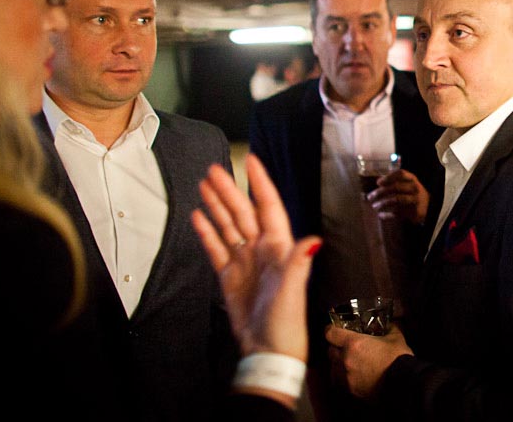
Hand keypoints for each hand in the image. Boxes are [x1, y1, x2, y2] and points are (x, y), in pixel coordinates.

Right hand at [192, 153, 321, 360]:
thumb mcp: (294, 289)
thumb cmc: (286, 321)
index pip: (268, 207)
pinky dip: (207, 232)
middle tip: (213, 169)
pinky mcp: (230, 276)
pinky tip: (198, 216)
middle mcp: (261, 249)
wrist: (268, 350)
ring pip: (228, 225)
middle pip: (243, 212)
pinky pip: (216, 248)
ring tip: (204, 184)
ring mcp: (244, 261)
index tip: (251, 161)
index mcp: (279, 247)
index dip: (260, 184)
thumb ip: (300, 261)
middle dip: (229, 190)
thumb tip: (314, 239)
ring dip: (217, 205)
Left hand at [325, 323, 413, 397]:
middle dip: (335, 347)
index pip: (330, 333)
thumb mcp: (395, 338)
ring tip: (347, 361)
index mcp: (354, 344)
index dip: (330, 329)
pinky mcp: (351, 390)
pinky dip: (342, 377)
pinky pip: (339, 382)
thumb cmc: (398, 360)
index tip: (333, 328)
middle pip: (330, 350)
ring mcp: (346, 377)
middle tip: (344, 345)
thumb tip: (390, 323)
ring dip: (337, 363)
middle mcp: (345, 360)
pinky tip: (351, 375)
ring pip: (332, 367)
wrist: (404, 385)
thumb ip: (389, 327)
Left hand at [366, 169, 428, 223]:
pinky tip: (381, 215)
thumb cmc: (412, 193)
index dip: (388, 177)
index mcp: (412, 179)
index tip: (378, 183)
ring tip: (374, 206)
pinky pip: (398, 213)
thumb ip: (394, 181)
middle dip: (380, 192)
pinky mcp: (414, 212)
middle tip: (370, 197)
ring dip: (383, 203)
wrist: (428, 207)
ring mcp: (415, 200)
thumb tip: (378, 181)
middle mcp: (414, 187)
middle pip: (395, 187)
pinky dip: (388, 215)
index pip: (401, 174)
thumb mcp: (406, 184)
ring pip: (396, 200)